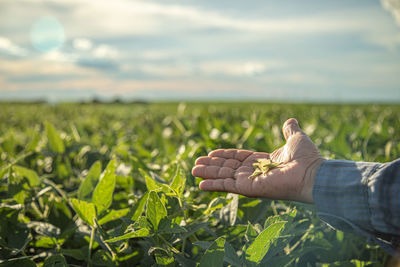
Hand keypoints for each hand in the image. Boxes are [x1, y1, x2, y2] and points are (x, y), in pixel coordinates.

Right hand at [191, 118, 324, 202]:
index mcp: (263, 162)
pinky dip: (214, 185)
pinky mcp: (249, 188)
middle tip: (196, 163)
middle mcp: (255, 173)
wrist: (312, 172)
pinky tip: (200, 184)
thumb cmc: (306, 158)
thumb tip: (290, 120)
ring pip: (224, 176)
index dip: (225, 155)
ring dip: (209, 174)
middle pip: (228, 168)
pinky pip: (228, 186)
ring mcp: (251, 181)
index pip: (239, 158)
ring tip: (194, 169)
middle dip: (212, 166)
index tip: (212, 153)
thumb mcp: (296, 139)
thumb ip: (290, 130)